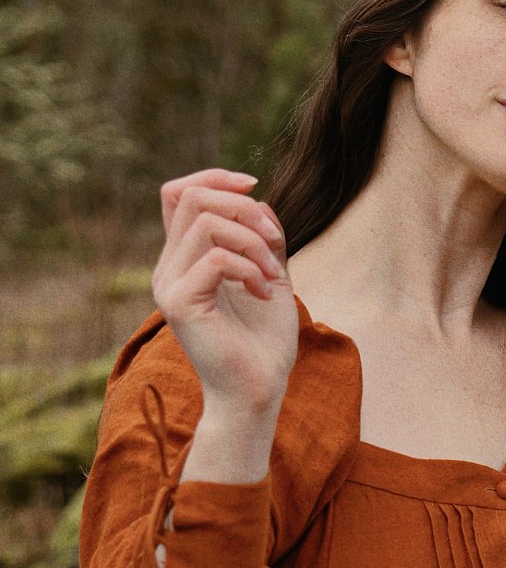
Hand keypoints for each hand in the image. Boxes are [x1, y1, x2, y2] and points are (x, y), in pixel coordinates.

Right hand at [152, 169, 298, 419]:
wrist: (257, 390)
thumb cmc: (264, 341)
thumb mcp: (270, 274)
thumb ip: (262, 237)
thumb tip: (257, 199)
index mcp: (185, 258)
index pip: (179, 193)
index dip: (214, 176)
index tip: (254, 185)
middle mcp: (169, 267)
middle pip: (192, 196)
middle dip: (243, 207)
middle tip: (274, 241)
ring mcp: (169, 284)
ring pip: (206, 221)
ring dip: (252, 241)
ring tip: (269, 274)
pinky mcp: (179, 303)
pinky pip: (214, 257)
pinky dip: (248, 267)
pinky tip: (261, 293)